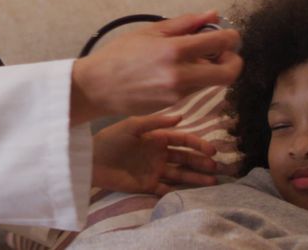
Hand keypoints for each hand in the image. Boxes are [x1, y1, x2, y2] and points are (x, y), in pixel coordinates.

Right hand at [70, 11, 242, 123]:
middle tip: (224, 53)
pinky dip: (194, 79)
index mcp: (174, 50)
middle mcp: (180, 75)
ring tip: (191, 58)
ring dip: (211, 69)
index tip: (229, 35)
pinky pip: (194, 89)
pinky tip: (174, 71)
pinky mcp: (174, 104)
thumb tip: (213, 15)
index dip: (232, 38)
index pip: (221, 43)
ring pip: (211, 82)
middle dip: (233, 61)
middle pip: (228, 74)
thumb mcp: (151, 31)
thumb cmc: (120, 54)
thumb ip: (185, 23)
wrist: (98, 86)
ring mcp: (178, 93)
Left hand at [92, 114, 219, 195]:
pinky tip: (191, 192)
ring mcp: (154, 170)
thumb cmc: (111, 138)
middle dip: (201, 162)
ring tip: (212, 181)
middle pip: (185, 158)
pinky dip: (178, 190)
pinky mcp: (147, 185)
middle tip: (216, 167)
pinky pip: (166, 188)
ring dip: (196, 177)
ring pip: (180, 174)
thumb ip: (155, 121)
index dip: (198, 144)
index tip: (211, 150)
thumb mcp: (132, 125)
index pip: (183, 140)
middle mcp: (159, 154)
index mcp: (157, 137)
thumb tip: (181, 116)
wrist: (90, 159)